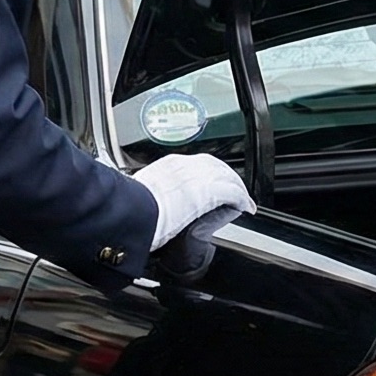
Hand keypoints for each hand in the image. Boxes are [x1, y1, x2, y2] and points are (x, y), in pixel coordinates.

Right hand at [132, 154, 254, 278]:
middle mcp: (186, 165)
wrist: (132, 212)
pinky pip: (233, 192)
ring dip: (237, 188)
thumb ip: (151, 193)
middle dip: (228, 178)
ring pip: (228, 177)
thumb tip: (148, 202)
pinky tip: (245, 207)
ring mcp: (199, 177)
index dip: (210, 173)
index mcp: (169, 165)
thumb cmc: (130, 208)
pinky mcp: (210, 191)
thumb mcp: (141, 193)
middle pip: (216, 166)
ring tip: (243, 201)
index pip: (198, 163)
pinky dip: (241, 199)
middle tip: (234, 191)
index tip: (212, 182)